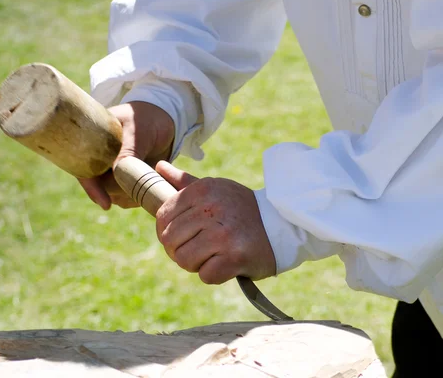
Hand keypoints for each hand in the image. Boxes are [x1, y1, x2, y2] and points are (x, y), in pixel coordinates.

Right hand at [78, 101, 174, 209]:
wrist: (165, 118)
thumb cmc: (146, 118)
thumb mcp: (137, 130)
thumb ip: (129, 150)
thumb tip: (117, 172)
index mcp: (93, 144)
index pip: (85, 172)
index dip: (92, 189)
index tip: (106, 204)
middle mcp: (101, 160)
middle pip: (103, 188)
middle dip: (121, 192)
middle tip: (143, 182)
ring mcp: (115, 171)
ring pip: (118, 195)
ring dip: (133, 194)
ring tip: (151, 176)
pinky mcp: (129, 178)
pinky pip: (131, 195)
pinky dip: (142, 194)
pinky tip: (154, 183)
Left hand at [154, 161, 275, 283]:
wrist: (284, 225)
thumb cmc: (243, 208)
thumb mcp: (215, 189)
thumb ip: (184, 182)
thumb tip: (158, 166)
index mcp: (202, 191)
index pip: (163, 217)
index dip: (168, 231)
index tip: (186, 234)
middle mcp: (211, 209)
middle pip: (170, 240)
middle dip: (181, 249)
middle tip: (201, 248)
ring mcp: (223, 234)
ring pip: (184, 260)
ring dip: (196, 263)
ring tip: (214, 255)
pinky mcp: (235, 257)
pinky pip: (206, 275)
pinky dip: (214, 274)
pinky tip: (227, 263)